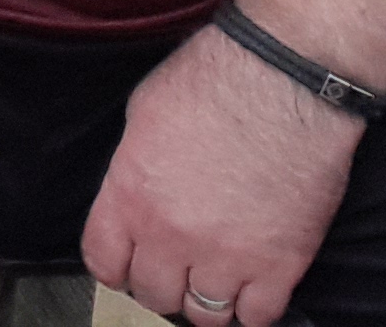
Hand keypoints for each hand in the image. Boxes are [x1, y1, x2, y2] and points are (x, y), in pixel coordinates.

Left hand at [79, 22, 366, 326]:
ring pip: (205, 314)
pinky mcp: (280, 265)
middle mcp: (172, 235)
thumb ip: (133, 168)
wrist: (283, 81)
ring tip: (212, 280)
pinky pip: (258, 317)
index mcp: (131, 195)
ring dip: (206, 300)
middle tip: (176, 269)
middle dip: (161, 283)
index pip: (103, 261)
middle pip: (154, 293)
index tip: (126, 265)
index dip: (114, 266)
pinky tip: (252, 287)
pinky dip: (253, 308)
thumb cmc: (215, 82)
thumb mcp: (144, 115)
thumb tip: (133, 192)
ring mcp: (227, 256)